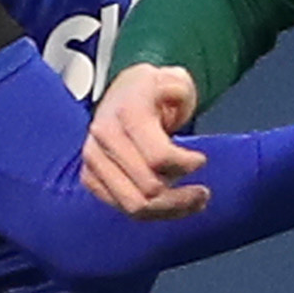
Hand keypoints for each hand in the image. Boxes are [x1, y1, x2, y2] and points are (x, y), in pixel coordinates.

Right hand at [83, 64, 207, 218]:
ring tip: (193, 202)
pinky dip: (153, 213)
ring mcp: (94, 158)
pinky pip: (123, 209)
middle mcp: (105, 136)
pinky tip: (173, 205)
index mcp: (127, 113)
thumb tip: (176, 97)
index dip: (185, 164)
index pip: (158, 157)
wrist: (125, 94)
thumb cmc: (152, 91)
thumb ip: (179, 88)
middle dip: (182, 194)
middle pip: (148, 188)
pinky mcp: (91, 176)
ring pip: (135, 206)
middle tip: (202, 192)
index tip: (200, 160)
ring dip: (170, 210)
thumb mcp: (172, 79)